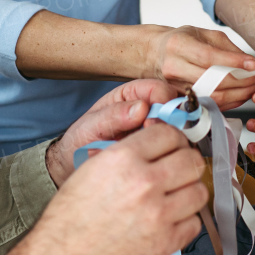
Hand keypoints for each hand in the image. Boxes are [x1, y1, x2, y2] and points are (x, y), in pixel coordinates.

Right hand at [8, 125, 208, 254]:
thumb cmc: (70, 219)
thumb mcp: (91, 169)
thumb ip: (126, 153)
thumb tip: (155, 145)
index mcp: (123, 159)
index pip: (169, 134)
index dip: (173, 140)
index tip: (174, 147)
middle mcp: (144, 182)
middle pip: (191, 160)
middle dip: (187, 163)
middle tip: (180, 171)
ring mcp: (158, 214)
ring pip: (199, 191)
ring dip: (189, 192)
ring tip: (176, 197)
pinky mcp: (166, 243)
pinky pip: (194, 223)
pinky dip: (186, 222)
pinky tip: (170, 221)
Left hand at [46, 79, 180, 186]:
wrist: (76, 164)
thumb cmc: (82, 139)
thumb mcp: (92, 124)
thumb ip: (114, 115)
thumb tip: (142, 108)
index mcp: (132, 95)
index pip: (159, 89)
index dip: (163, 101)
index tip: (155, 118)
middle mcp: (149, 110)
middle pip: (175, 109)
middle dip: (170, 122)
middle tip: (154, 137)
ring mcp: (156, 130)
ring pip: (178, 130)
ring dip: (169, 140)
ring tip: (149, 150)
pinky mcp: (159, 150)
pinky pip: (173, 149)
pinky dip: (168, 154)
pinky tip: (153, 161)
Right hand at [145, 25, 254, 107]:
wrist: (154, 55)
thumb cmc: (181, 41)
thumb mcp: (202, 34)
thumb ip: (226, 47)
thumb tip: (251, 64)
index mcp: (178, 45)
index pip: (208, 57)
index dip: (233, 62)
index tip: (254, 64)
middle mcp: (174, 68)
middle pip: (213, 81)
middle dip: (244, 81)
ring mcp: (176, 87)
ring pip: (214, 96)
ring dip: (241, 94)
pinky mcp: (182, 99)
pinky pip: (211, 104)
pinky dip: (231, 102)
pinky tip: (244, 94)